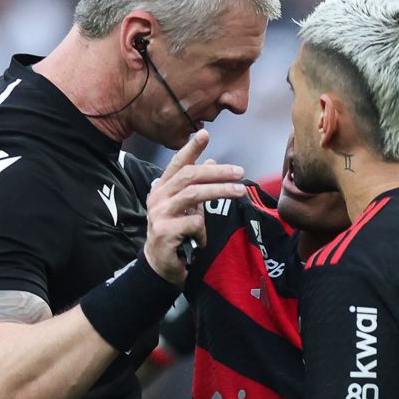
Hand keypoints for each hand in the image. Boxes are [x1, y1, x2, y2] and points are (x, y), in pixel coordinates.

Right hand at [141, 131, 253, 281]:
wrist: (161, 265)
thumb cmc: (177, 233)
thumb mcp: (188, 206)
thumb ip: (197, 185)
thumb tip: (212, 161)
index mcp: (163, 188)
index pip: (178, 164)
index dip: (191, 148)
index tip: (205, 133)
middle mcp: (158, 197)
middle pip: (189, 176)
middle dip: (217, 172)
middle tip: (240, 172)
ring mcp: (158, 213)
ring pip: (193, 194)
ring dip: (220, 191)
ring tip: (240, 191)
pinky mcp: (164, 231)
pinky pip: (193, 222)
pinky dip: (203, 230)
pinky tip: (202, 239)